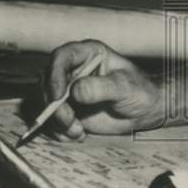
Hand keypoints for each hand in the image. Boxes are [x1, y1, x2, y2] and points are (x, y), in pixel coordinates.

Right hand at [44, 39, 162, 140]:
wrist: (144, 111)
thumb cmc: (139, 91)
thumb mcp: (124, 87)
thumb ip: (102, 87)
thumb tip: (76, 91)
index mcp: (87, 54)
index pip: (62, 57)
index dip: (55, 75)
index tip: (57, 96)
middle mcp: (73, 69)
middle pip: (46, 82)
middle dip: (53, 106)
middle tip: (70, 121)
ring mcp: (67, 89)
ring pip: (44, 103)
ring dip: (56, 121)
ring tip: (77, 131)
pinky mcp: (66, 108)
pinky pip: (49, 120)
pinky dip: (59, 131)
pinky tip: (78, 134)